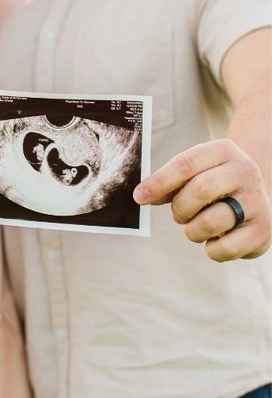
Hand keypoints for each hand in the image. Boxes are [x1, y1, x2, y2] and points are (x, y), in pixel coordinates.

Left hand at [133, 139, 270, 260]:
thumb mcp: (196, 171)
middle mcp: (244, 171)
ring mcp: (257, 200)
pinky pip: (225, 248)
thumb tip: (142, 195)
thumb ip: (171, 182)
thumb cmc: (215, 182)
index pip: (185, 163)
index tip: (140, 197)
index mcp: (223, 150)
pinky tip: (216, 238)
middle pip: (199, 190)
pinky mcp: (264, 229)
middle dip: (179, 208)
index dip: (159, 182)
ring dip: (192, 231)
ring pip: (211, 221)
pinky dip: (211, 249)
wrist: (257, 193)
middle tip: (177, 215)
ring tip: (196, 226)